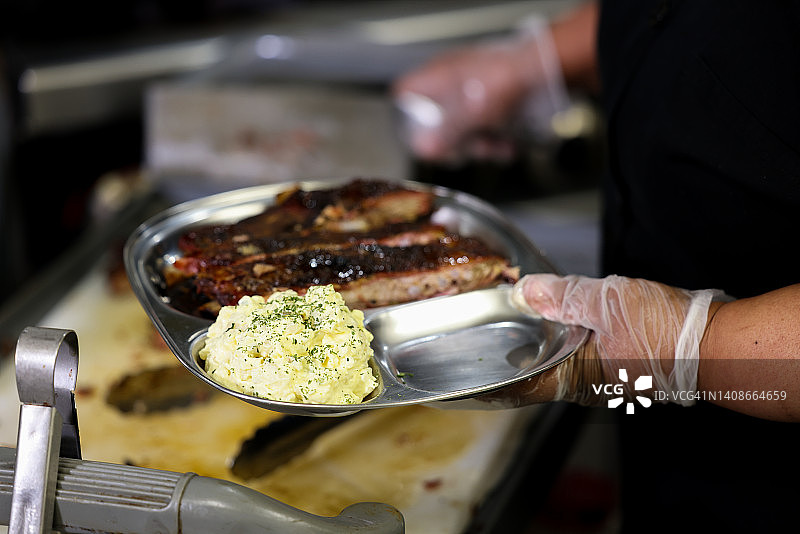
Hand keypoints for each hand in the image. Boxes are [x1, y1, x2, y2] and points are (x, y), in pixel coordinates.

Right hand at [392, 22, 562, 163]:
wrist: (549, 69)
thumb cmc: (509, 80)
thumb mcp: (472, 113)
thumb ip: (446, 134)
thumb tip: (422, 149)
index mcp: (438, 76)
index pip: (404, 93)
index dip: (406, 118)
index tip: (421, 140)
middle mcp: (452, 82)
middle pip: (437, 122)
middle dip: (456, 143)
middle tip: (469, 149)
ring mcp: (473, 92)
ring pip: (465, 130)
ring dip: (482, 146)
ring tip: (498, 147)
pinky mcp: (495, 101)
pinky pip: (486, 128)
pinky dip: (498, 140)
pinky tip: (509, 144)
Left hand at [480, 274, 720, 407]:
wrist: (718, 344)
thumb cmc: (666, 332)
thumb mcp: (606, 302)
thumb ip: (561, 296)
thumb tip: (525, 292)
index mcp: (574, 375)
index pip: (518, 386)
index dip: (489, 385)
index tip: (463, 384)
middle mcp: (587, 384)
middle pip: (536, 377)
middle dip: (509, 363)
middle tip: (482, 347)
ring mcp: (607, 377)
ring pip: (560, 365)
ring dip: (536, 351)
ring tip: (513, 332)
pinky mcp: (624, 366)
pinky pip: (584, 357)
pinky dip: (565, 342)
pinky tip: (562, 323)